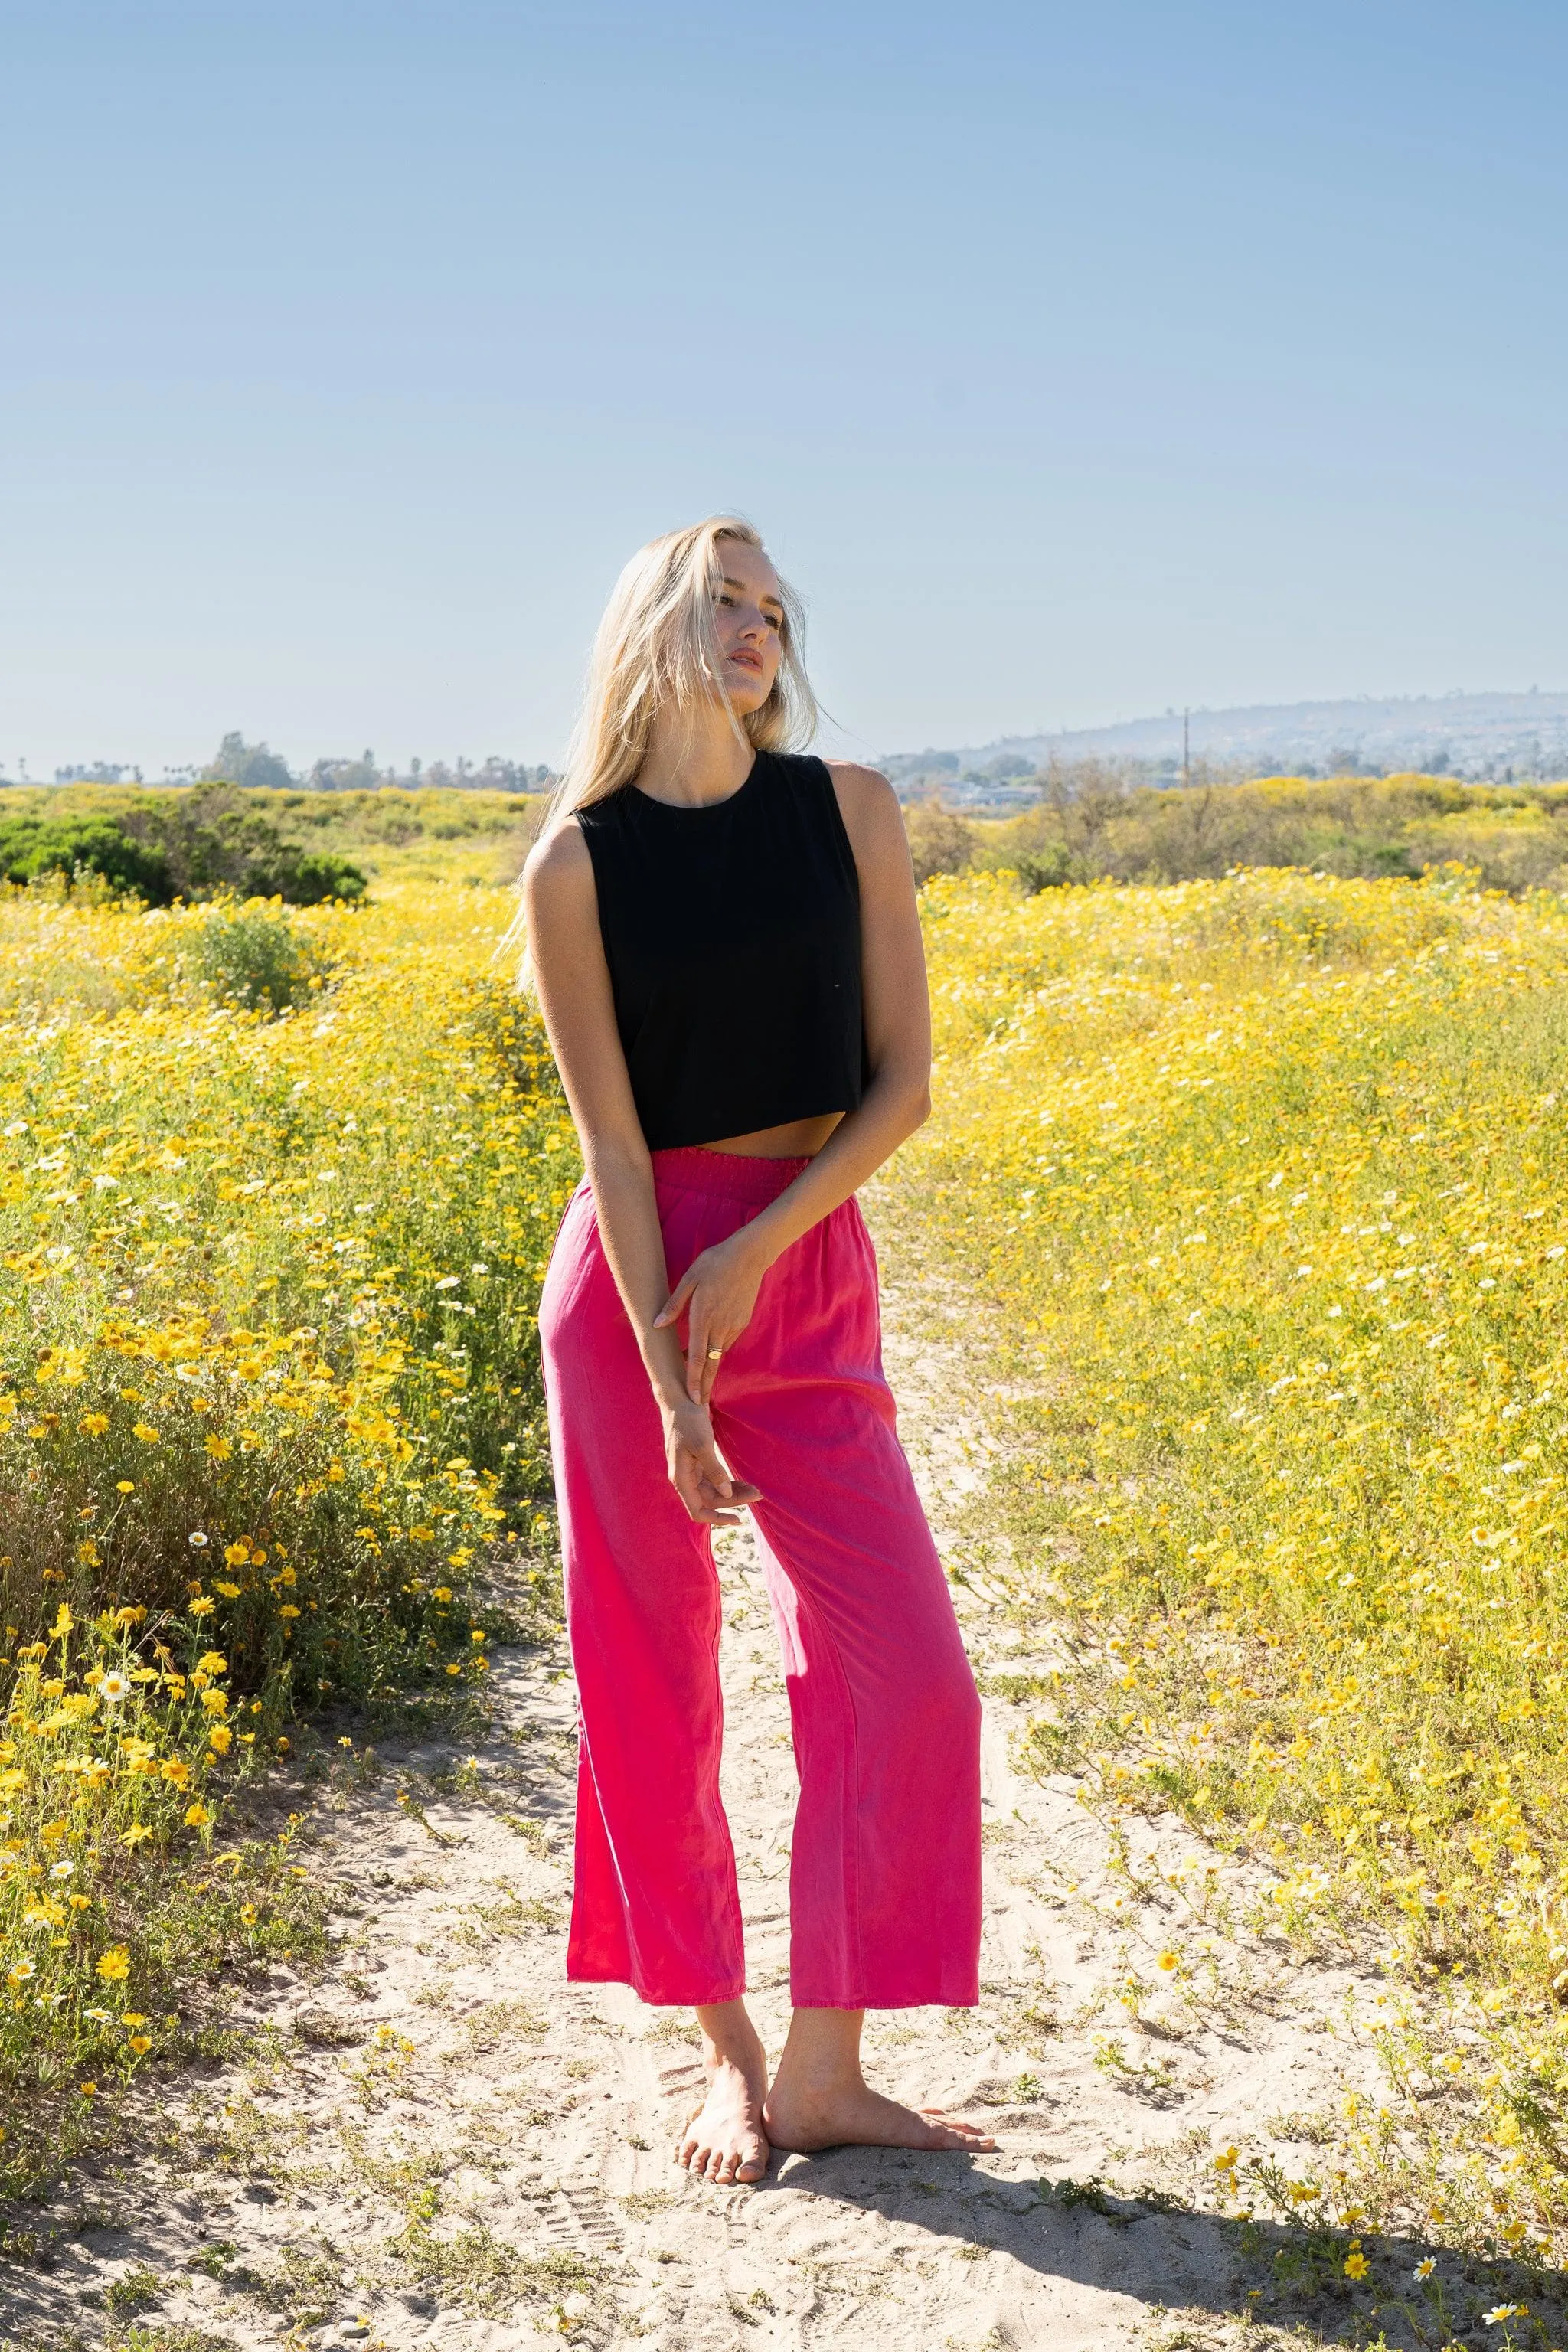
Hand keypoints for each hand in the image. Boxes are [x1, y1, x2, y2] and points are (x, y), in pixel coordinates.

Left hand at [654, 1231, 767, 1402]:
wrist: (749, 1256)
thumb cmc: (714, 1263)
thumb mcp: (688, 1279)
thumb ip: (673, 1305)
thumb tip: (657, 1325)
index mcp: (703, 1317)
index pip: (697, 1357)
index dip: (694, 1380)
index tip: (692, 1398)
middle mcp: (720, 1326)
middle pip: (711, 1364)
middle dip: (705, 1386)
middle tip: (700, 1405)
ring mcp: (734, 1325)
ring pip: (719, 1353)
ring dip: (710, 1368)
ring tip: (701, 1381)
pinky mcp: (743, 1321)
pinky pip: (727, 1341)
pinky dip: (718, 1350)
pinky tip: (711, 1350)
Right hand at [660, 1394, 760, 1524]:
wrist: (679, 1400)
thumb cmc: (687, 1421)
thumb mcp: (703, 1445)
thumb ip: (714, 1471)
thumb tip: (726, 1493)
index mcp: (681, 1479)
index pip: (697, 1511)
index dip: (717, 1518)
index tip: (739, 1518)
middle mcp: (685, 1479)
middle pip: (710, 1501)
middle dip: (733, 1501)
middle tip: (758, 1494)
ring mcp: (691, 1471)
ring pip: (714, 1491)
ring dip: (733, 1492)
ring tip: (755, 1489)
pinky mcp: (698, 1462)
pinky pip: (714, 1479)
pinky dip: (728, 1482)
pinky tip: (743, 1482)